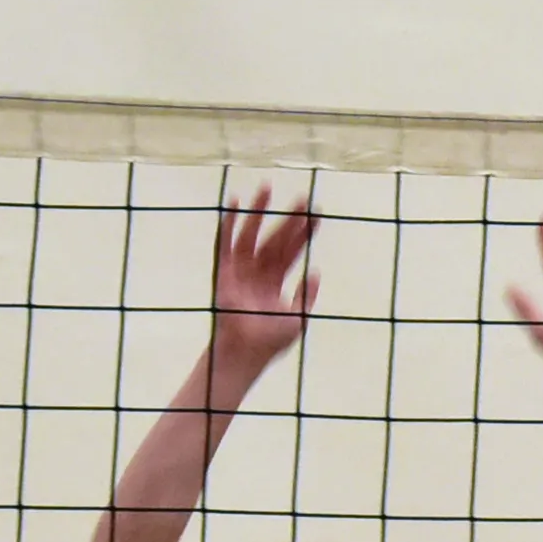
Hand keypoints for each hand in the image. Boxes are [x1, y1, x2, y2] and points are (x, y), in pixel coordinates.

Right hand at [208, 189, 322, 376]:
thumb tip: (316, 271)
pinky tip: (234, 202)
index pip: (292, 251)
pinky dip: (228, 222)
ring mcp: (240, 271)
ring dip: (259, 212)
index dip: (304, 233)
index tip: (318, 214)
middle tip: (303, 198)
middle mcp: (258, 272)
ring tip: (267, 188)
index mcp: (275, 282)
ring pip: (252, 235)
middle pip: (275, 239)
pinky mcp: (224, 272)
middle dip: (288, 219)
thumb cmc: (270, 343)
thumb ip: (306, 295)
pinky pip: (226, 242)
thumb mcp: (297, 318)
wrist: (246, 353)